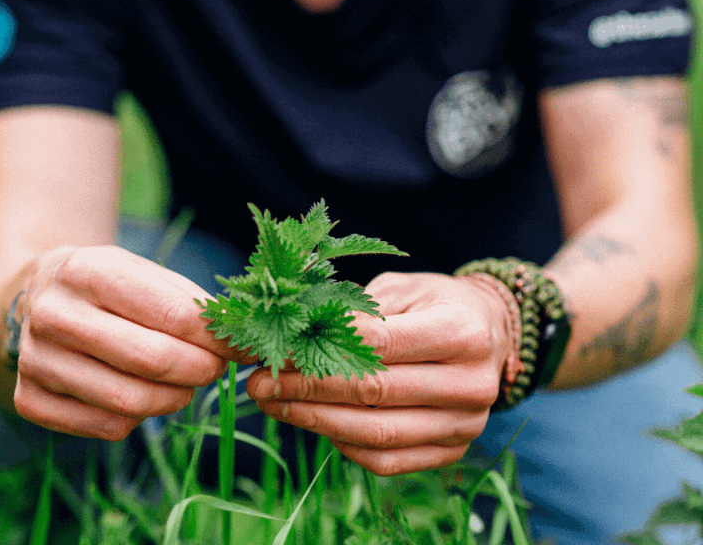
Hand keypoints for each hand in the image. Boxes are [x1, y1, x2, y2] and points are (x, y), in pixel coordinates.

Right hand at [13, 245, 248, 439]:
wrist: (33, 296)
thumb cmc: (105, 283)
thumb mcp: (142, 270)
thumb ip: (188, 300)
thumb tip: (237, 335)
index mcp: (87, 271)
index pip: (171, 313)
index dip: (217, 335)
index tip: (245, 345)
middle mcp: (53, 315)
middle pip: (151, 359)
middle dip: (201, 368)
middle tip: (219, 367)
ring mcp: (35, 360)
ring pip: (128, 400)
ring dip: (175, 397)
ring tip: (188, 382)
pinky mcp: (28, 399)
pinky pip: (105, 426)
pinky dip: (139, 417)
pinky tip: (146, 394)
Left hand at [245, 271, 510, 475]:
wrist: (490, 333)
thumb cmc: (436, 302)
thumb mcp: (403, 289)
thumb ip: (358, 310)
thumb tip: (293, 328)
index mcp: (461, 331)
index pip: (380, 345)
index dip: (321, 349)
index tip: (275, 350)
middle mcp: (471, 383)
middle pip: (374, 392)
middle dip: (307, 388)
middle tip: (259, 383)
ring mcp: (466, 424)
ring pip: (377, 432)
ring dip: (315, 421)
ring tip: (273, 404)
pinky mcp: (453, 449)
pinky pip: (388, 459)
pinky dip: (343, 444)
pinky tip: (312, 422)